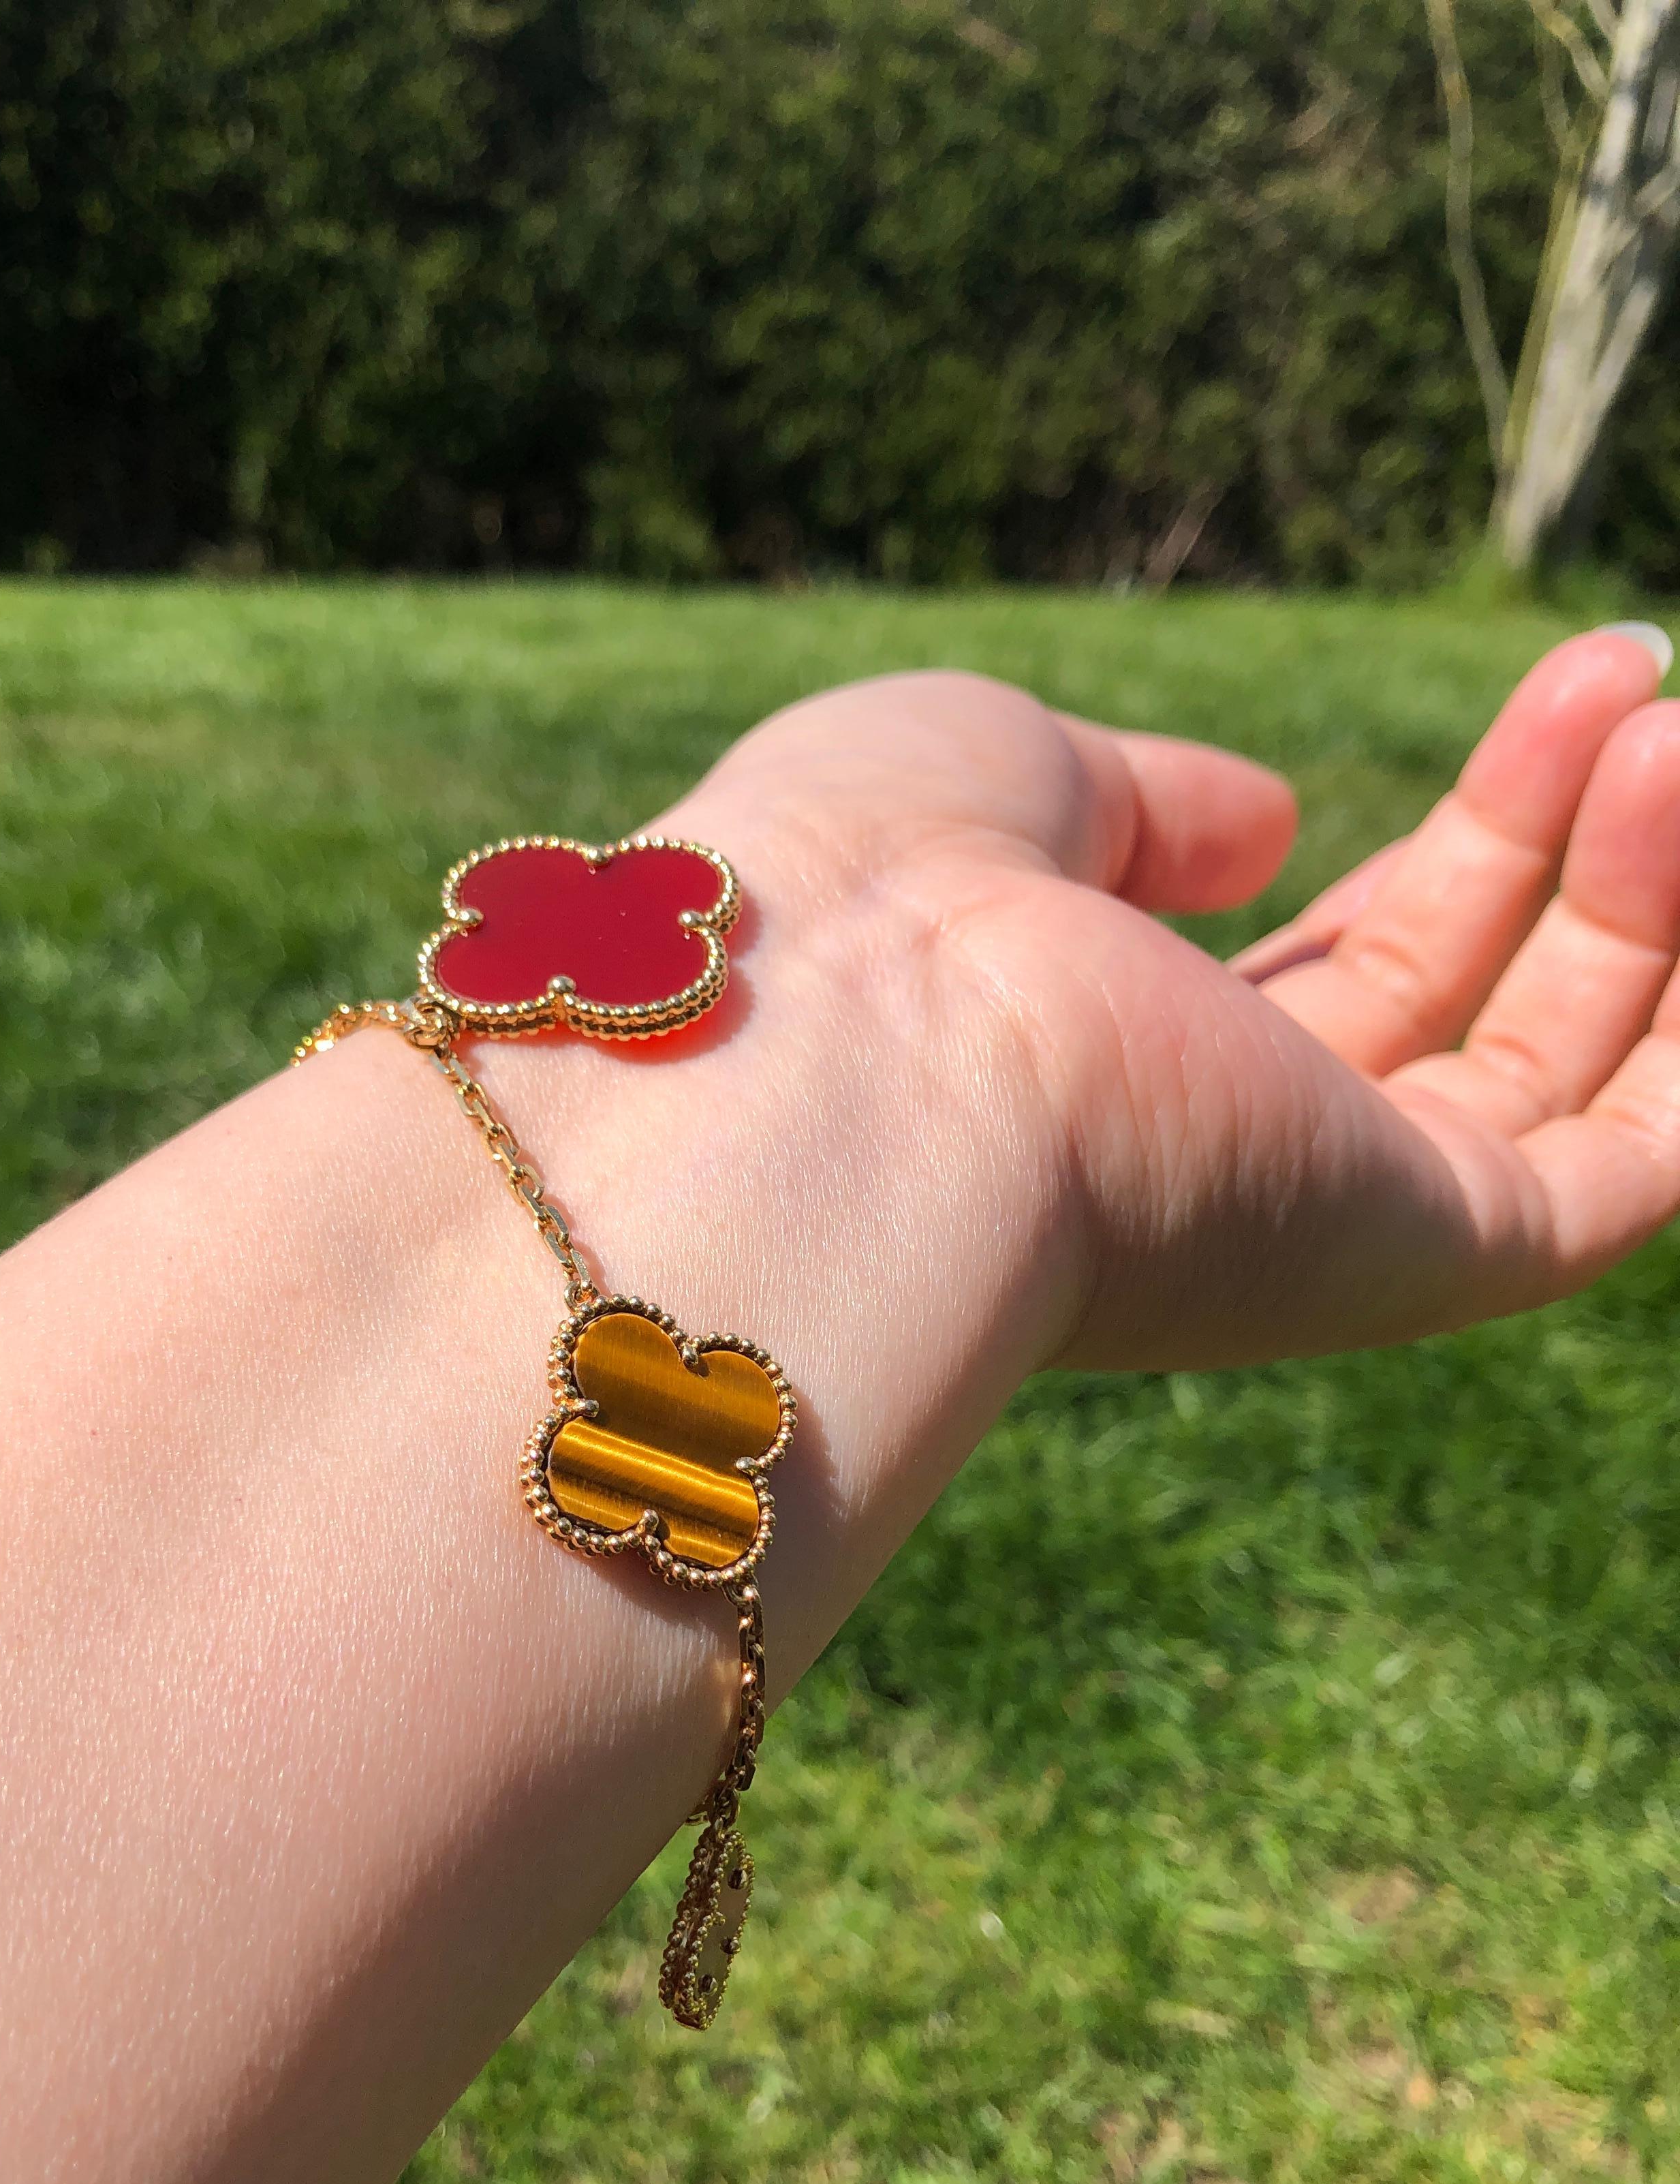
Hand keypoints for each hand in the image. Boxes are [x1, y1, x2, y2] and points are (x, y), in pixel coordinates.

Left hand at [556, 627, 1679, 1408]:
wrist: (844, 1046)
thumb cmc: (873, 890)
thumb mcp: (1004, 775)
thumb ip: (1145, 804)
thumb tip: (1266, 829)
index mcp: (1123, 1061)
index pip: (1337, 974)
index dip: (1467, 840)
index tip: (1567, 703)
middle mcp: (1224, 1160)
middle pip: (1450, 1005)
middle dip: (1555, 833)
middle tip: (1636, 671)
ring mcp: (1322, 1215)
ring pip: (1549, 1074)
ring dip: (1641, 897)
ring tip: (1668, 723)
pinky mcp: (1418, 1255)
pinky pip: (1627, 1174)